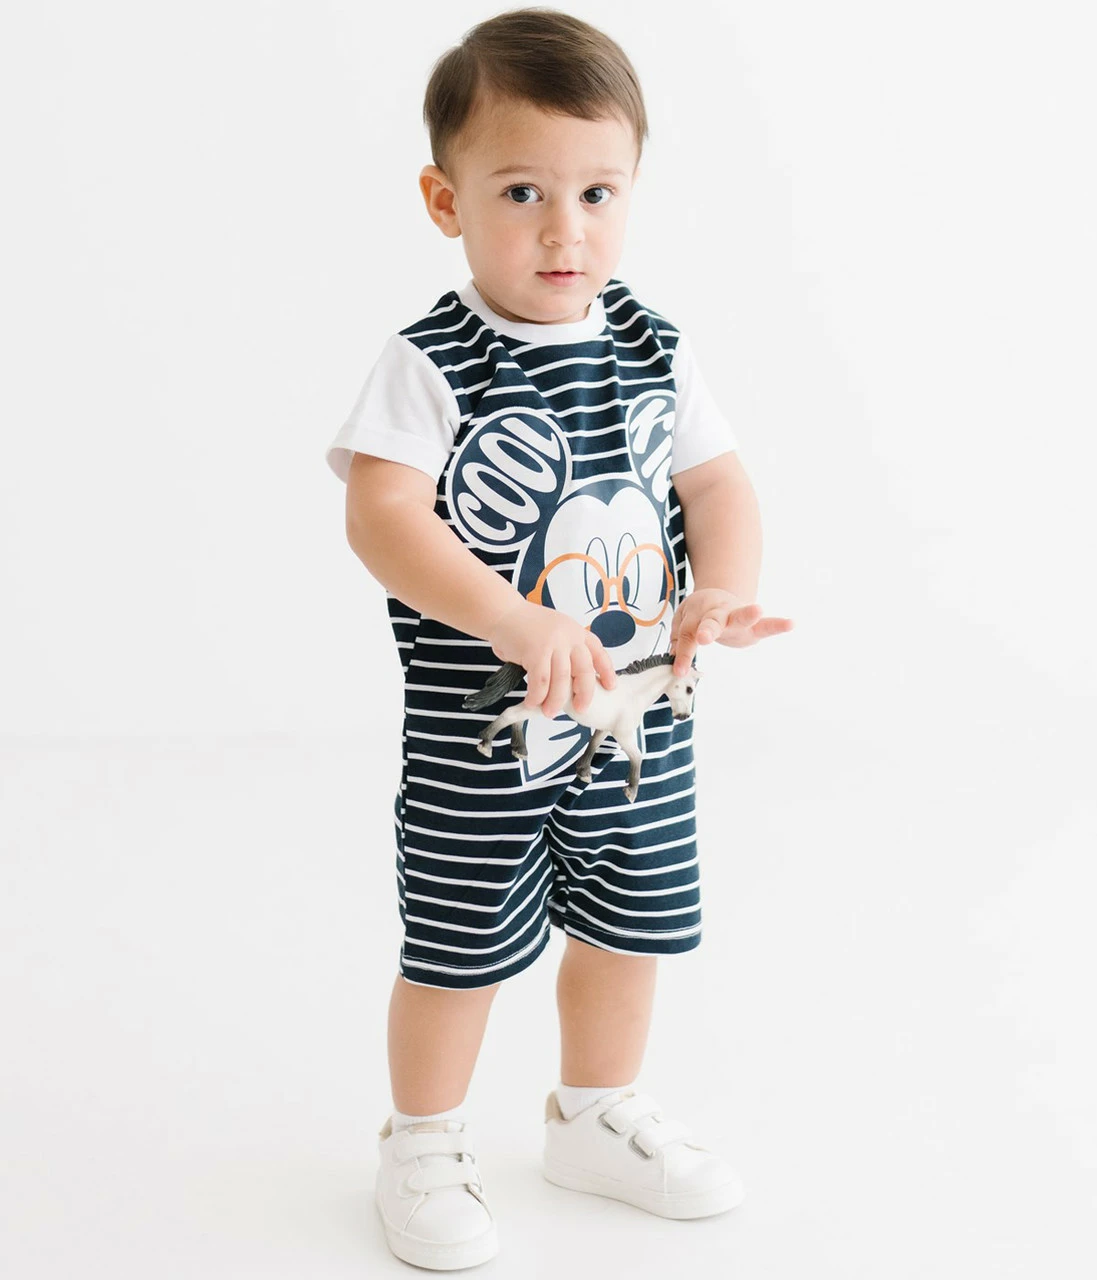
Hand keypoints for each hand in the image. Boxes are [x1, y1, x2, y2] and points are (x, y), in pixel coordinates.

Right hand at [486, 600, 616, 717]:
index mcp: (576, 632)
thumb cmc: (524, 626)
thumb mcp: (554, 632)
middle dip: (584, 693)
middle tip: (581, 709)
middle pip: (584, 671)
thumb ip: (564, 652)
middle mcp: (569, 636)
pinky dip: (537, 696)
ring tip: (549, 712)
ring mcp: (553, 643)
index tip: (610, 687)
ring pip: (561, 680)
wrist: (502, 612)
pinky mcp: (535, 652)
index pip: (598, 652)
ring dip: (555, 700)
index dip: (606, 671)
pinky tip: (532, 702)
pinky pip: (540, 682)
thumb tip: (569, 684)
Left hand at [669, 589, 793, 676]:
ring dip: (748, 614)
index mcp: (697, 615)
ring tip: (759, 609)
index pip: (688, 636)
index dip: (683, 654)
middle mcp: (717, 613)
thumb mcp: (683, 622)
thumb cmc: (700, 614)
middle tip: (703, 637)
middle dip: (708, 630)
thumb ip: (679, 639)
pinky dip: (779, 625)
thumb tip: (675, 663)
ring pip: (741, 615)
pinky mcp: (754, 624)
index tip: (679, 671)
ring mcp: (737, 616)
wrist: (719, 595)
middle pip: (712, 621)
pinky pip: (767, 625)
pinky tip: (791, 623)